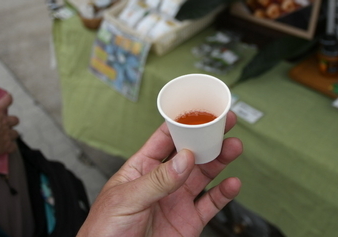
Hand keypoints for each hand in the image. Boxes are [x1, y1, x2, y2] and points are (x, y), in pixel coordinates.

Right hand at [0, 94, 19, 164]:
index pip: (7, 100)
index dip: (8, 98)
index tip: (8, 98)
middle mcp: (5, 121)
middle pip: (15, 119)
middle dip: (11, 121)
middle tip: (5, 122)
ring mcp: (7, 134)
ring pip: (15, 133)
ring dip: (11, 134)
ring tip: (6, 136)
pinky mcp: (6, 146)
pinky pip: (13, 147)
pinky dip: (10, 147)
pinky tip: (7, 148)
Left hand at [77, 112, 242, 236]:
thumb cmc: (103, 232)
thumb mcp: (125, 200)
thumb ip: (156, 180)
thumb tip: (183, 159)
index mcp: (141, 169)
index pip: (164, 140)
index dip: (183, 124)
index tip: (199, 112)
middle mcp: (162, 183)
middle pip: (190, 154)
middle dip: (208, 138)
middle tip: (224, 124)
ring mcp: (176, 202)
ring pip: (204, 176)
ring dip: (220, 161)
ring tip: (234, 147)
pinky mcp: (188, 223)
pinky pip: (210, 205)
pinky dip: (224, 194)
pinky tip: (233, 183)